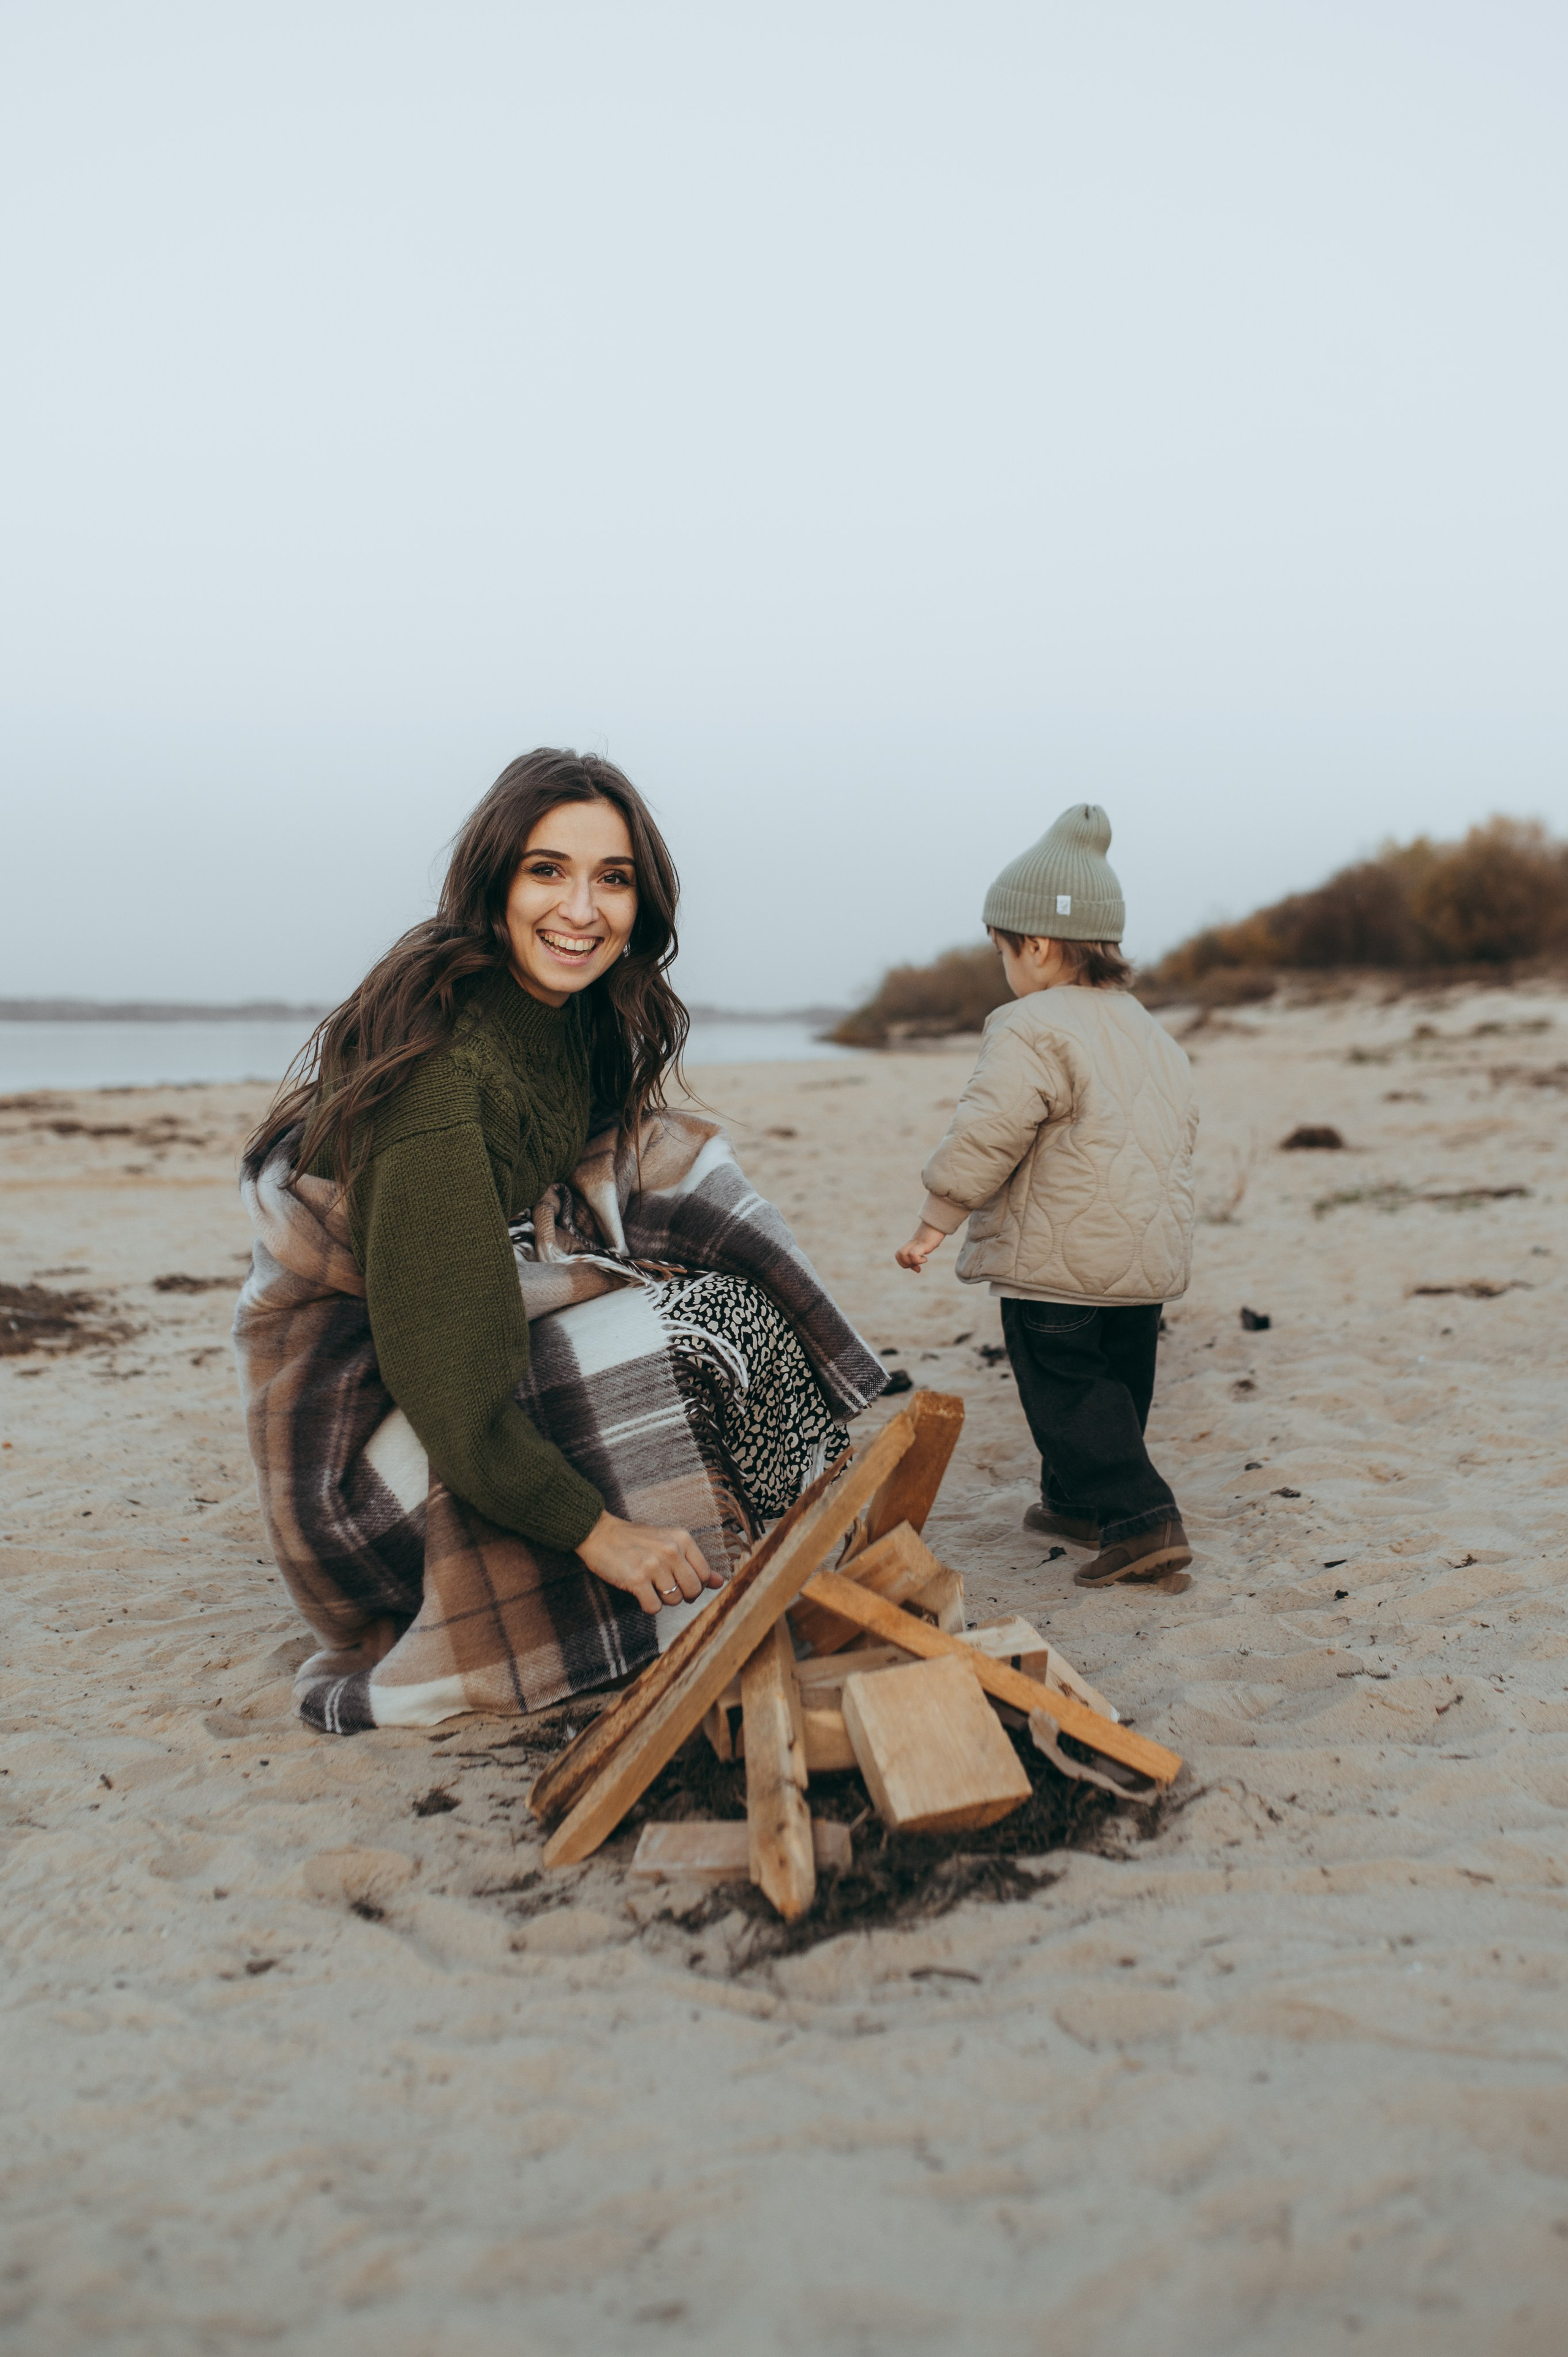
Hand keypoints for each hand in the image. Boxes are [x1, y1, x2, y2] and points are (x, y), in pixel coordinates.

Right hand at [577, 1511, 722, 1615]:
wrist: (599, 1533)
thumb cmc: (635, 1540)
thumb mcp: (669, 1542)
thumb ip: (695, 1562)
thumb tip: (720, 1582)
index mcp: (682, 1539)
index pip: (704, 1574)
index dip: (695, 1584)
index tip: (681, 1581)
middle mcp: (671, 1550)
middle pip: (693, 1590)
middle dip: (681, 1595)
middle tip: (665, 1587)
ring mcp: (654, 1565)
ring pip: (674, 1600)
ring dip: (663, 1599)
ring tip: (650, 1586)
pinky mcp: (636, 1579)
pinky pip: (654, 1607)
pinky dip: (648, 1605)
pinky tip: (640, 1592)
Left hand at [895, 1221, 947, 1272]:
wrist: (940, 1222)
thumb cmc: (936, 1232)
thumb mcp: (928, 1243)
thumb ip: (924, 1248)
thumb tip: (924, 1255)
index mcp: (911, 1243)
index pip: (898, 1254)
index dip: (903, 1263)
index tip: (916, 1268)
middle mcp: (912, 1243)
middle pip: (898, 1254)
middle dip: (905, 1265)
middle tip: (917, 1266)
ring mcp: (917, 1242)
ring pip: (902, 1254)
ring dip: (911, 1262)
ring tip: (921, 1260)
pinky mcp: (924, 1243)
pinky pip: (913, 1254)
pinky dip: (918, 1260)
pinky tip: (925, 1258)